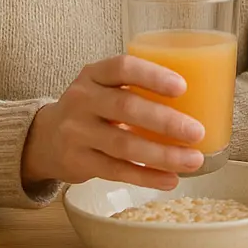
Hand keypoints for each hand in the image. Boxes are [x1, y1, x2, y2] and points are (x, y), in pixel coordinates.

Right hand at [21, 54, 205, 190]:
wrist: (45, 138)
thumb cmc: (95, 106)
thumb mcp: (106, 86)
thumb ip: (138, 86)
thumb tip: (202, 95)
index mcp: (94, 73)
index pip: (122, 67)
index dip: (153, 76)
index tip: (182, 87)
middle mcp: (82, 99)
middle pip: (125, 108)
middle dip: (165, 121)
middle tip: (197, 132)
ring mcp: (76, 132)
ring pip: (123, 145)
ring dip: (162, 155)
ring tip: (193, 161)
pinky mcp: (78, 162)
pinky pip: (116, 171)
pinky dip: (146, 176)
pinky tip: (170, 179)